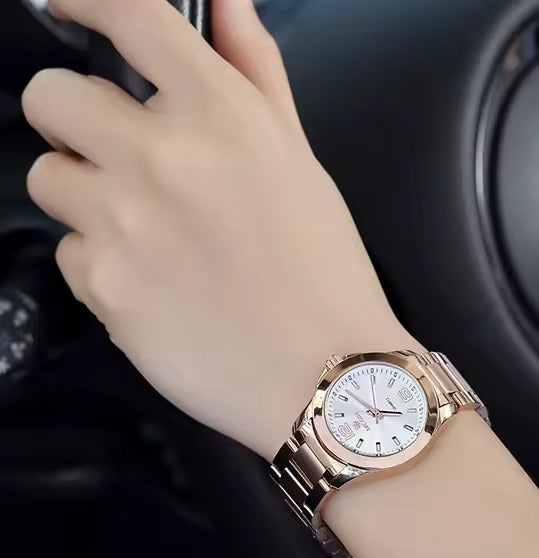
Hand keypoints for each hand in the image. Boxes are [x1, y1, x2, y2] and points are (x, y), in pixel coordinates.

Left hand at [21, 0, 417, 458]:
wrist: (329, 377)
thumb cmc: (326, 272)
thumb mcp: (301, 166)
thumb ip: (256, 76)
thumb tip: (224, 2)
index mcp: (224, 117)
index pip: (128, 14)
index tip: (65, 4)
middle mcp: (164, 158)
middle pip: (50, 96)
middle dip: (73, 120)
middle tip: (114, 156)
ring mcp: (125, 226)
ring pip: (47, 178)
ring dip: (84, 196)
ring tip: (141, 234)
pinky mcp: (105, 290)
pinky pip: (69, 254)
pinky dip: (101, 265)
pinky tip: (153, 289)